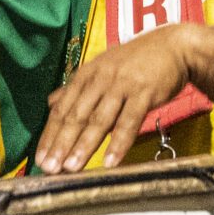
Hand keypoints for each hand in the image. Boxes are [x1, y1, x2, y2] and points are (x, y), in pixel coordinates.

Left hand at [35, 27, 209, 173]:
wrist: (173, 46)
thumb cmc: (136, 61)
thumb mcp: (102, 68)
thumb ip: (77, 89)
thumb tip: (52, 104)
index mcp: (86, 75)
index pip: (62, 109)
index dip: (49, 135)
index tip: (39, 158)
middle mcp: (100, 79)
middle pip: (76, 116)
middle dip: (61, 144)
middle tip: (50, 168)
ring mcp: (122, 85)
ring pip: (99, 120)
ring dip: (84, 146)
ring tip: (72, 168)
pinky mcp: (144, 93)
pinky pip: (129, 121)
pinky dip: (119, 143)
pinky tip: (110, 161)